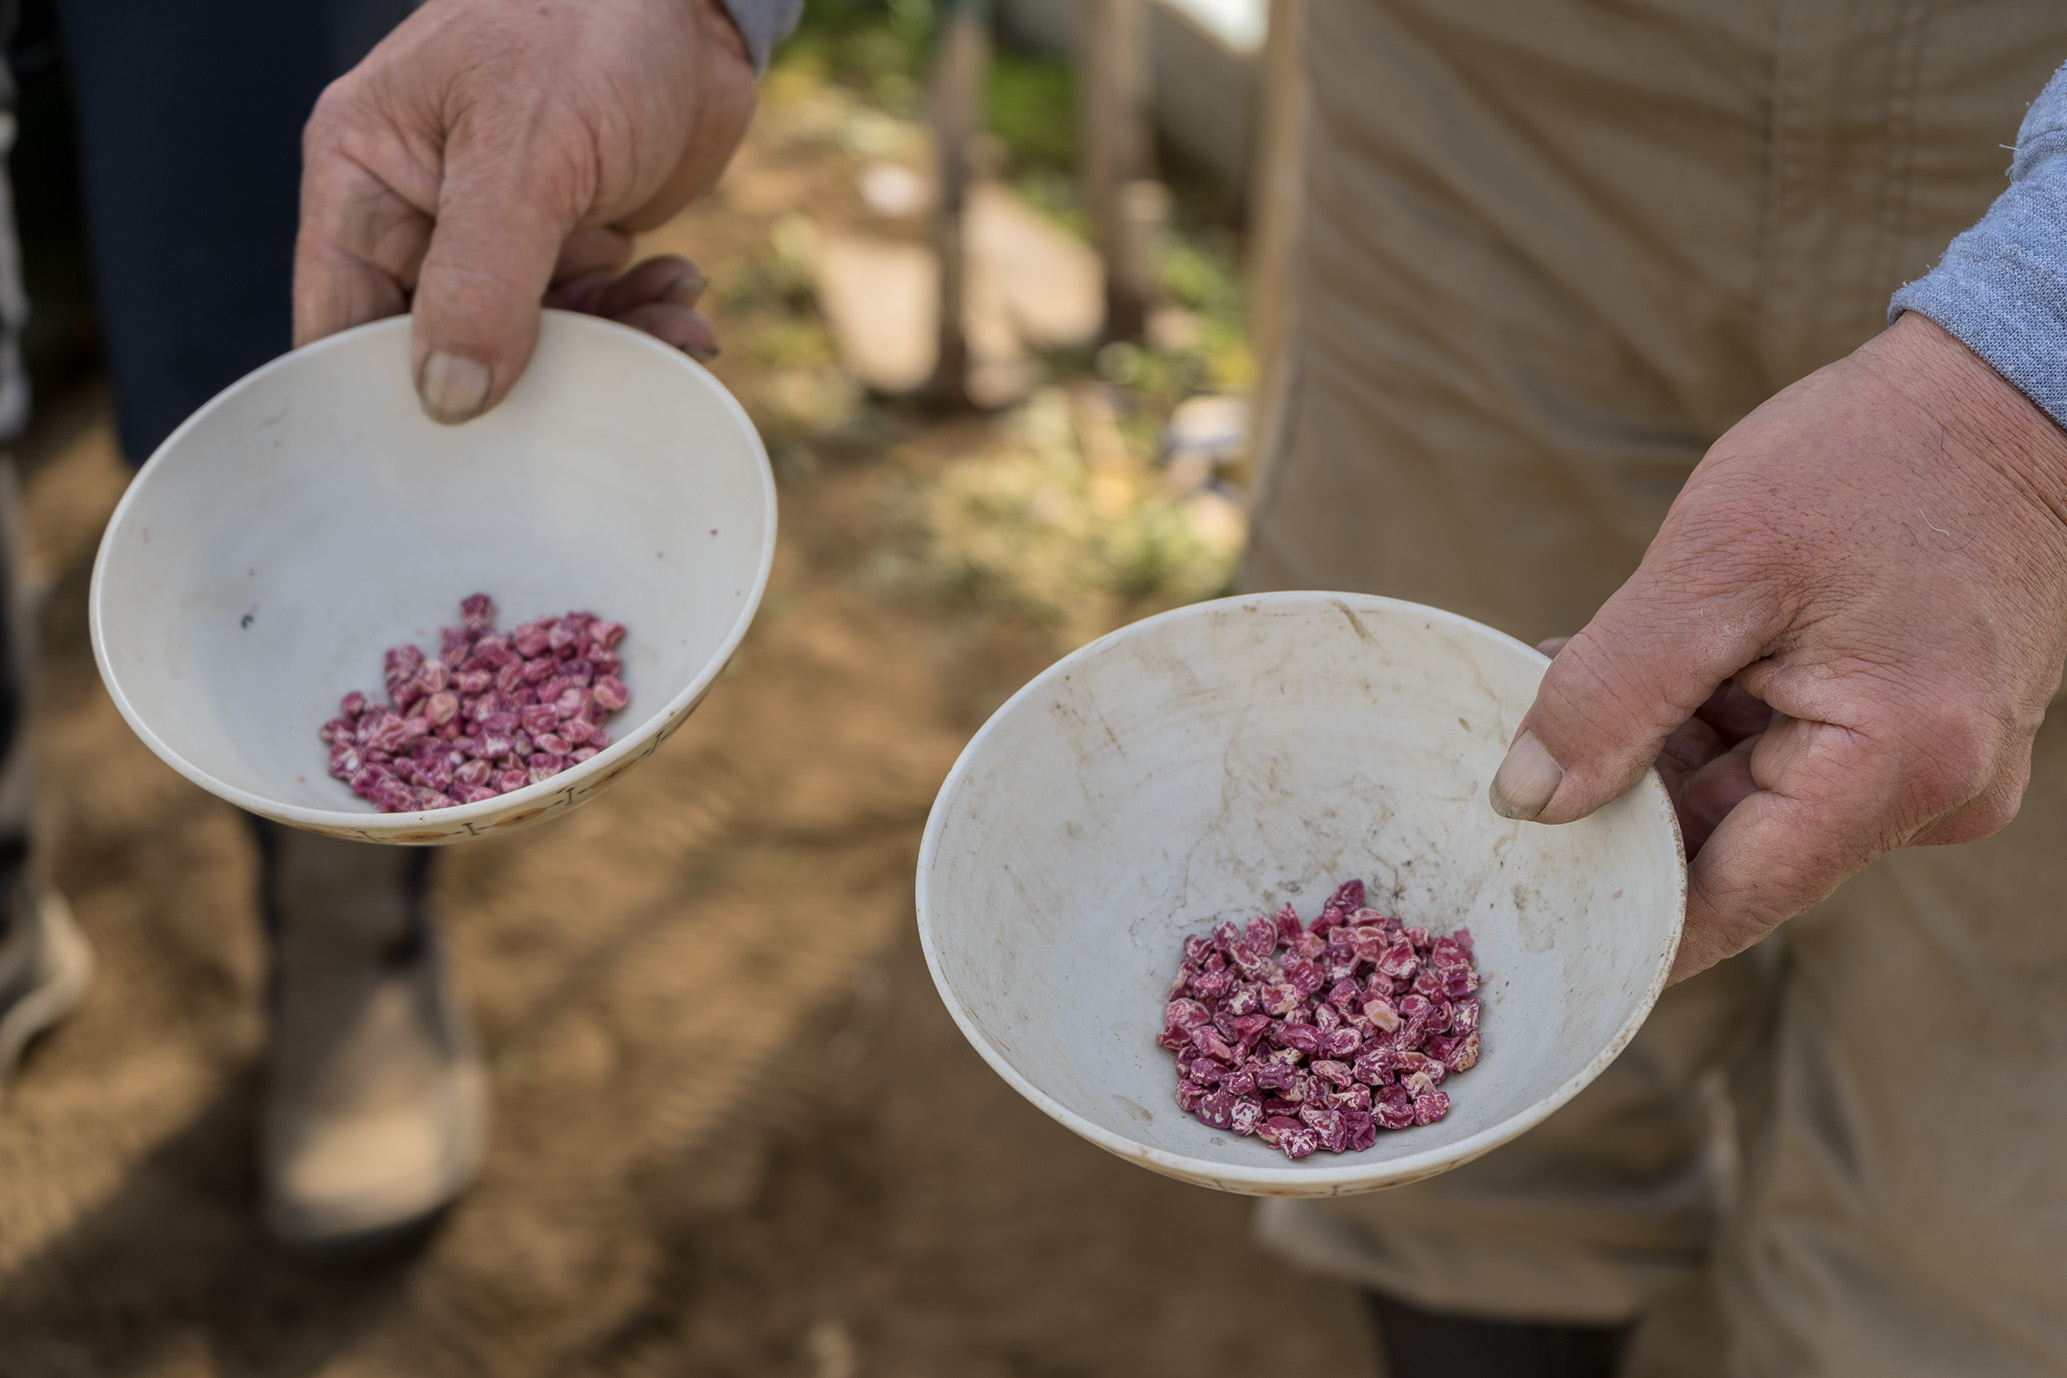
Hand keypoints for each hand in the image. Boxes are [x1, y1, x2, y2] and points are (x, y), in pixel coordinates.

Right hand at [294, 0, 755, 422]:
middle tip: (596, 406)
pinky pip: (592, 316)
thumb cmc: (588, 26)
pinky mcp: (570, 238)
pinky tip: (685, 305)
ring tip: (674, 333)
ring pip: (530, 346)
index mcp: (362, 179)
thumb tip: (446, 399)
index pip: (338, 326)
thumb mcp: (525, 151)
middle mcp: (418, 213)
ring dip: (606, 353)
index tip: (447, 471)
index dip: (382, 404)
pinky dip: (639, 322)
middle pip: (440, 353)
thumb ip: (482, 277)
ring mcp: (498, 232)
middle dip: (523, 388)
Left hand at [1489, 313, 2066, 980]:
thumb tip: (1531, 800)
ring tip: (1569, 680)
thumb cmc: (1871, 460)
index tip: (1520, 911)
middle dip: (1620, 812)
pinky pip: (1792, 760)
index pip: (1726, 906)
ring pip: (1753, 806)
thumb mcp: (1715, 567)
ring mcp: (1933, 768)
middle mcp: (1928, 798)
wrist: (2006, 389)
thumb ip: (1614, 692)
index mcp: (1891, 774)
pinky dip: (1712, 725)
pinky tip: (1646, 671)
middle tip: (1516, 756)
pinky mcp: (1919, 731)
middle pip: (1734, 855)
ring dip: (1657, 758)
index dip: (1616, 920)